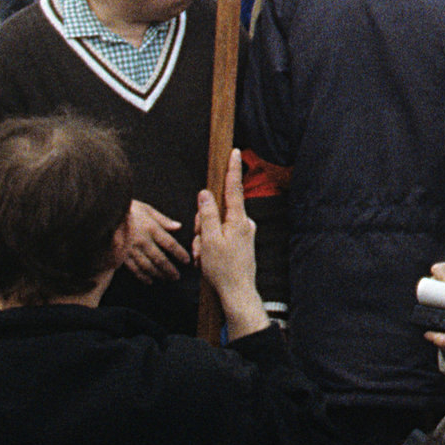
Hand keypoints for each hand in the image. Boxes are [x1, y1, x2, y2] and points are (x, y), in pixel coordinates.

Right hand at [117, 199, 191, 282]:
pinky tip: (149, 281)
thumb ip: (163, 220)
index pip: (170, 244)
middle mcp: (143, 241)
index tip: (187, 261)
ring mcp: (131, 250)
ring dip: (158, 274)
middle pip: (160, 259)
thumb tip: (179, 227)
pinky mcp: (120, 255)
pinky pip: (133, 268)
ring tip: (166, 280)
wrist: (105, 213)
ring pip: (147, 266)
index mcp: (152, 228)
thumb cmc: (128, 209)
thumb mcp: (147, 209)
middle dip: (169, 269)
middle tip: (177, 277)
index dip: (180, 254)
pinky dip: (142, 276)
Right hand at [194, 153, 268, 337]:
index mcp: (238, 219)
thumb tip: (205, 195)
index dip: (233, 169)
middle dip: (203, 225)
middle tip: (200, 244)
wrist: (237, 292)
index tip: (235, 152)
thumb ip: (207, 215)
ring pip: (215, 227)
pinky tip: (207, 260)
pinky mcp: (240, 242)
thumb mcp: (210, 240)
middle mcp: (244, 223)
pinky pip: (219, 237)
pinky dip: (209, 247)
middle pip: (217, 211)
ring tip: (204, 256)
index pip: (233, 188)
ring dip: (204, 240)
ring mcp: (243, 233)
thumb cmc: (224, 269)